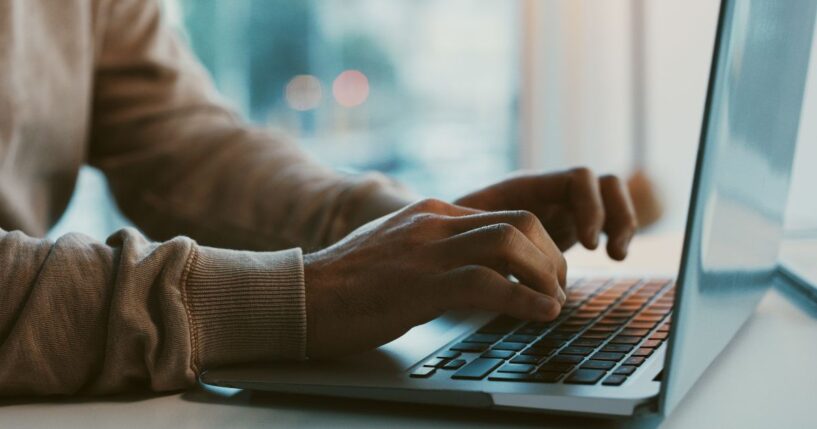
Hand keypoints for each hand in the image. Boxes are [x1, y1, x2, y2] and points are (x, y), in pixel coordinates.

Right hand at [304, 199, 566, 357]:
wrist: (300, 296)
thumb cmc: (347, 283)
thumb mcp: (398, 251)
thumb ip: (435, 248)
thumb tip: (474, 267)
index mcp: (432, 213)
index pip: (506, 214)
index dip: (539, 244)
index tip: (548, 273)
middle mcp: (434, 223)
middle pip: (519, 221)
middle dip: (551, 256)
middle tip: (558, 288)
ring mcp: (427, 251)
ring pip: (510, 244)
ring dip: (545, 275)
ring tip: (554, 302)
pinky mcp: (420, 285)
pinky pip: (488, 283)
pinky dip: (525, 300)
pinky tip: (541, 314)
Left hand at [454, 168, 637, 259]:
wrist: (442, 237)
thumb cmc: (447, 234)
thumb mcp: (462, 234)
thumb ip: (480, 235)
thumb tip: (489, 252)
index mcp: (526, 187)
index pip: (577, 179)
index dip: (590, 207)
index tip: (589, 245)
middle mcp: (548, 191)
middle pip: (602, 183)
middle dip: (615, 214)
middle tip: (607, 253)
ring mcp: (560, 206)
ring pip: (609, 197)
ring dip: (622, 222)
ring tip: (616, 256)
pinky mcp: (566, 225)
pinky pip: (605, 218)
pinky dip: (615, 233)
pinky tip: (612, 257)